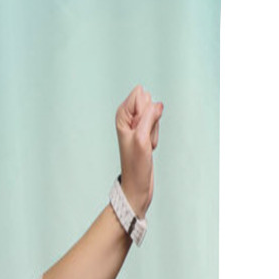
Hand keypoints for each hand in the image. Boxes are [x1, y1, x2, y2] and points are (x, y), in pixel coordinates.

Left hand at [115, 85, 162, 217]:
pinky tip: (149, 148)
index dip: (145, 111)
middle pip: (149, 104)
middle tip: (143, 139)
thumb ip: (149, 117)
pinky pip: (157, 126)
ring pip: (155, 115)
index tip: (139, 129)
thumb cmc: (136, 165)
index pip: (140, 95)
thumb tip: (157, 104)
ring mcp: (136, 125)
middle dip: (151, 121)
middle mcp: (128, 118)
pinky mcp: (144, 133)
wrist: (137, 184)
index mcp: (121, 115)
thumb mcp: (142, 138)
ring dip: (154, 132)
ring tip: (145, 146)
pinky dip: (155, 138)